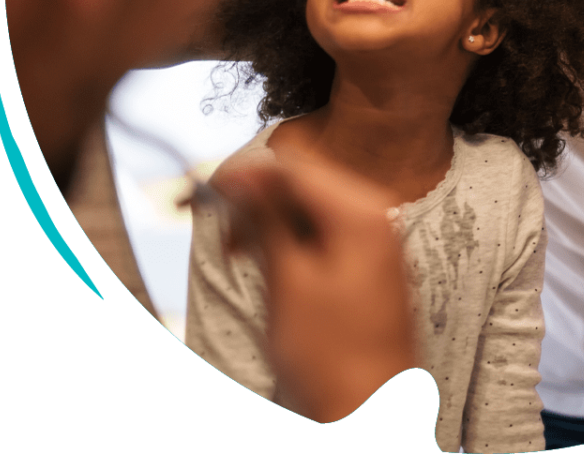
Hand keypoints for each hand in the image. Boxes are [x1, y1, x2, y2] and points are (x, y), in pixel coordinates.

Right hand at [212, 155, 416, 421]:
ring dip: (273, 220)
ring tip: (236, 250)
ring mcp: (378, 240)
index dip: (246, 175)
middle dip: (259, 198)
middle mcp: (378, 215)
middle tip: (220, 229)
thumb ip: (266, 221)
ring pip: (313, 207)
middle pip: (306, 183)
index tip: (205, 189)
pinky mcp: (372, 264)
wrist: (370, 414)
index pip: (295, 170)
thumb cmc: (331, 359)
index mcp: (362, 213)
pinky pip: (328, 231)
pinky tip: (268, 261)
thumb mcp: (288, 283)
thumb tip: (241, 179)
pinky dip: (295, 239)